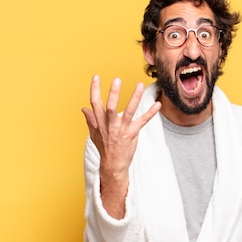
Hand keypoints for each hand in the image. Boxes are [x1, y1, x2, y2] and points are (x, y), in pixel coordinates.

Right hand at [81, 75, 160, 217]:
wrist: (113, 165)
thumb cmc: (104, 148)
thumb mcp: (94, 133)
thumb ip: (90, 119)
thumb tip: (83, 108)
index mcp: (100, 122)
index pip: (95, 103)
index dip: (95, 90)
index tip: (96, 76)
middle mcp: (110, 125)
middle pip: (111, 107)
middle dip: (114, 94)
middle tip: (117, 79)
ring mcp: (121, 130)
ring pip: (128, 112)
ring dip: (135, 98)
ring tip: (139, 85)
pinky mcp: (132, 134)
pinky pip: (142, 122)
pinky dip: (150, 113)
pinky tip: (157, 104)